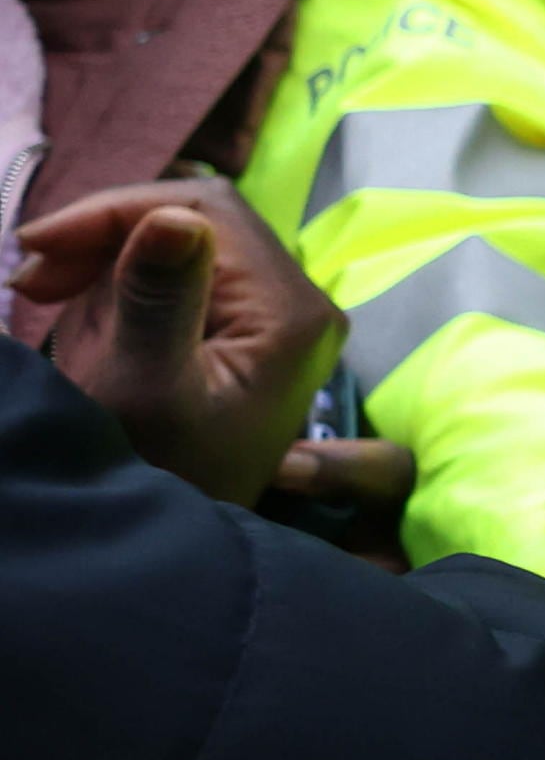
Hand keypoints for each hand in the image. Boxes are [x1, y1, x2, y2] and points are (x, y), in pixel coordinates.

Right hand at [16, 177, 344, 505]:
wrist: (167, 547)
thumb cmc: (157, 472)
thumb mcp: (144, 387)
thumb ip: (159, 299)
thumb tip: (174, 214)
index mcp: (293, 311)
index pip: (209, 212)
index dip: (118, 212)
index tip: (37, 246)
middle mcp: (298, 305)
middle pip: (198, 222)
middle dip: (106, 236)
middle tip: (32, 278)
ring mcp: (271, 318)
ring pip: (182, 245)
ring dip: (105, 260)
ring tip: (44, 297)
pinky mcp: (241, 332)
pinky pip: (179, 280)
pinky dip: (119, 286)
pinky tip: (77, 314)